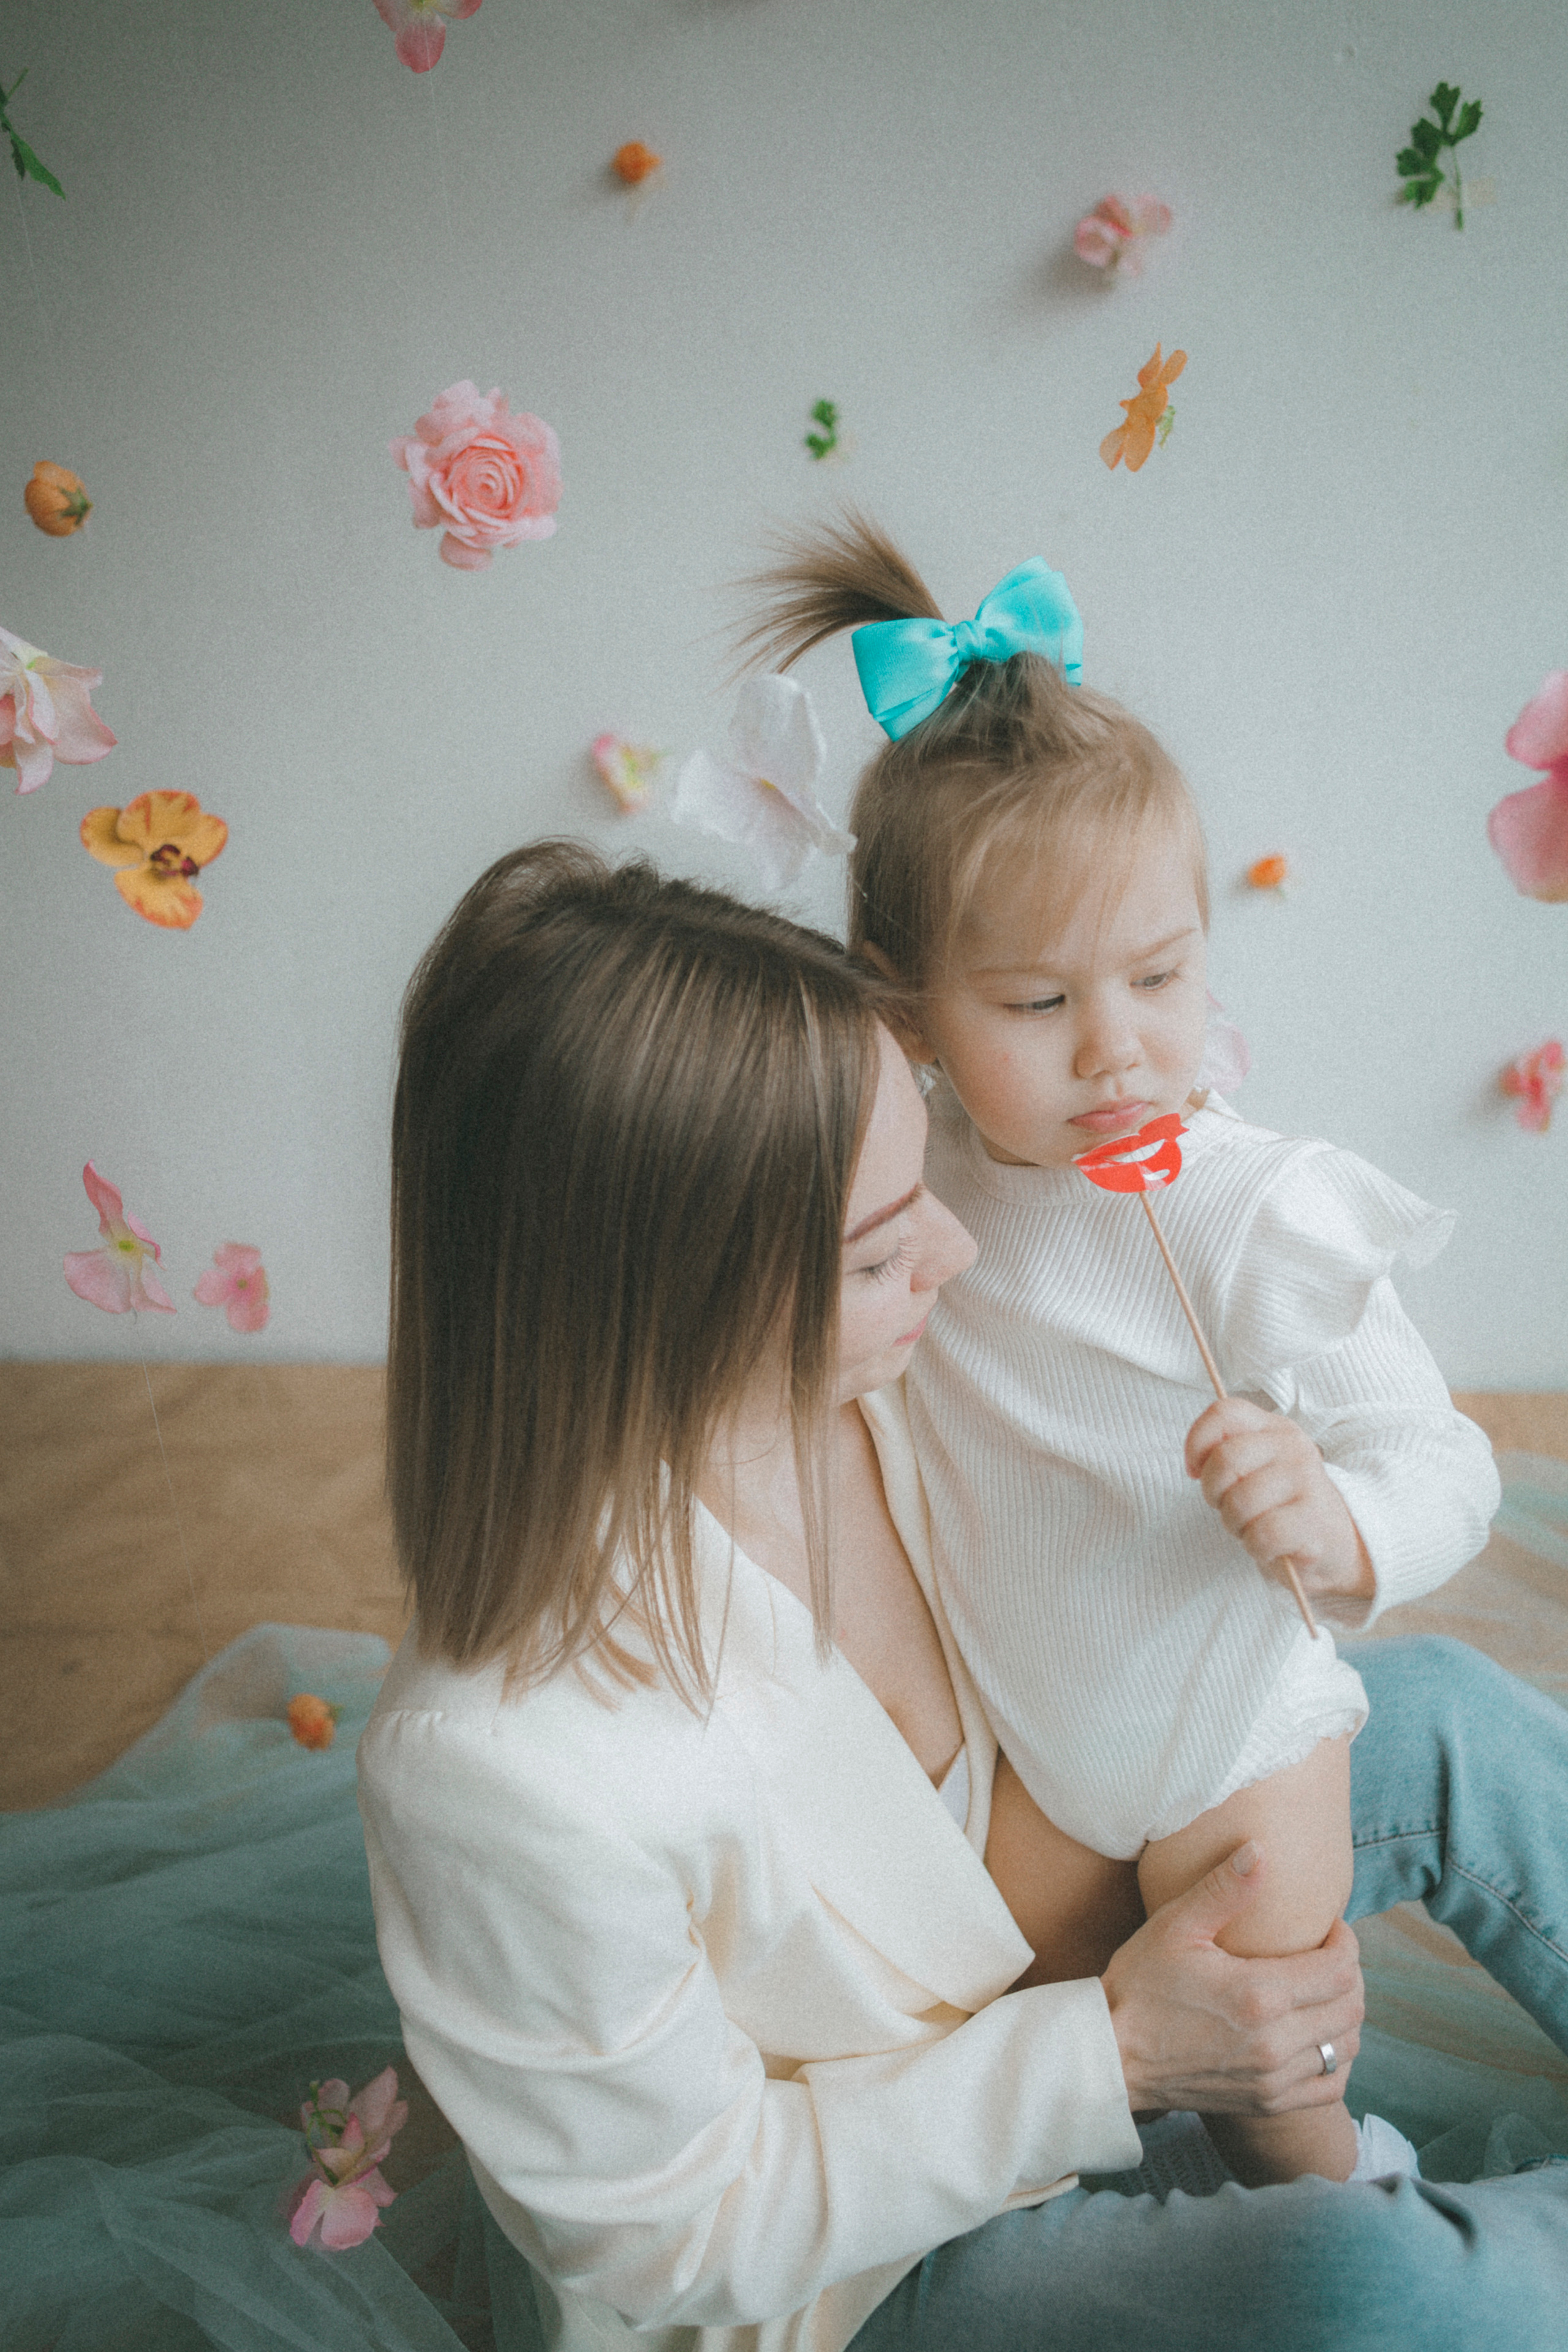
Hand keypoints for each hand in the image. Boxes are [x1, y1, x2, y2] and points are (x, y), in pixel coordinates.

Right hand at [1102, 1841, 1362, 2114]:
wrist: (1111, 2056)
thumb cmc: (1138, 1985)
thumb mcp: (1176, 1927)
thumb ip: (1225, 1889)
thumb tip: (1260, 1851)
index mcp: (1260, 1995)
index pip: (1339, 1969)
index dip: (1345, 1942)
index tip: (1329, 1927)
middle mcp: (1275, 2042)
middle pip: (1351, 2008)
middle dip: (1350, 1975)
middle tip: (1328, 1954)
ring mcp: (1273, 2078)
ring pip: (1345, 2047)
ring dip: (1345, 2016)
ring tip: (1322, 1992)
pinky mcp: (1266, 2102)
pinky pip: (1330, 2086)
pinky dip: (1336, 2060)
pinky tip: (1317, 2038)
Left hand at [1185, 1396, 1374, 1611]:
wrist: (1334, 1541)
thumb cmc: (1279, 1504)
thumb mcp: (1253, 1469)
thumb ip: (1224, 1454)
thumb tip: (1195, 1466)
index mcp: (1274, 1428)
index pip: (1224, 1413)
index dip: (1197, 1443)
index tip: (1194, 1471)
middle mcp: (1293, 1447)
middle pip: (1225, 1460)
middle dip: (1214, 1493)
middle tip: (1229, 1507)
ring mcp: (1307, 1481)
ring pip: (1240, 1502)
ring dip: (1235, 1525)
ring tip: (1253, 1527)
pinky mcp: (1314, 1521)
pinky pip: (1262, 1534)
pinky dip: (1256, 1547)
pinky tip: (1270, 1546)